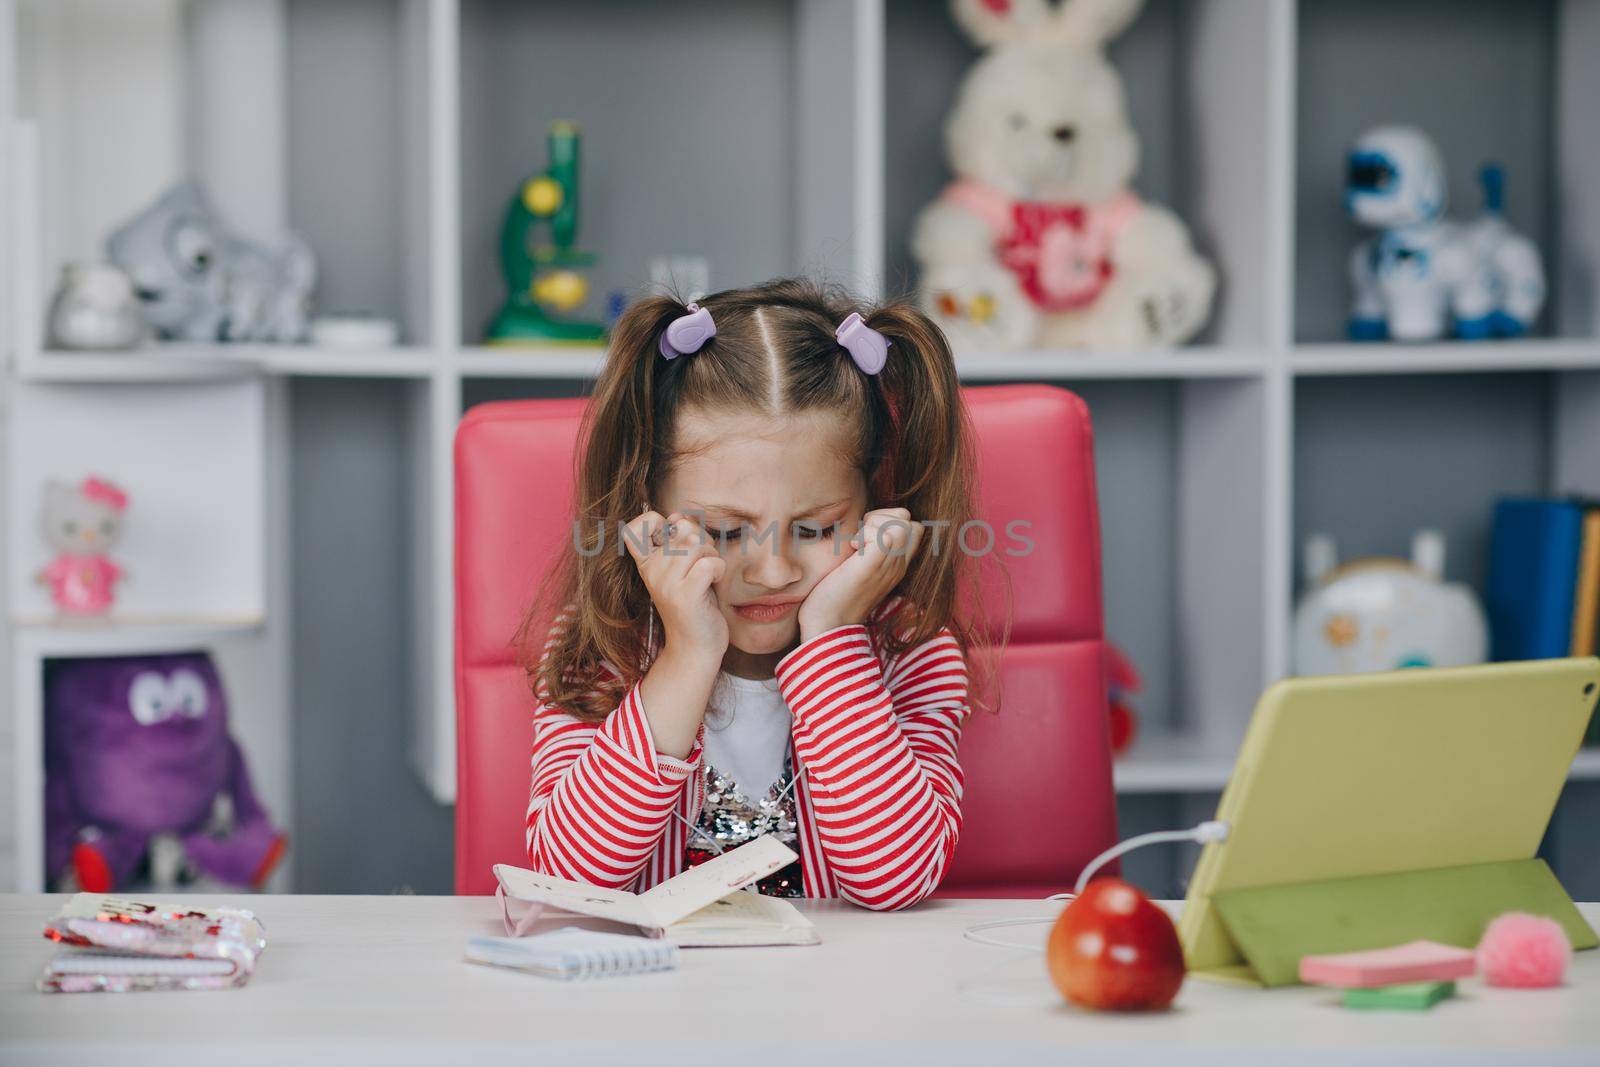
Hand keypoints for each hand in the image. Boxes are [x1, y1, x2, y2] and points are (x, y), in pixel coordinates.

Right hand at [623, 510, 727, 662]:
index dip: (659, 522)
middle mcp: (651, 571)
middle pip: (683, 529)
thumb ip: (679, 540)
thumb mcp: (682, 568)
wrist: (695, 648)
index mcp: (646, 563)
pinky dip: (719, 570)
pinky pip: (709, 563)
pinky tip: (714, 584)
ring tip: (708, 576)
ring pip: (698, 543)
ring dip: (713, 556)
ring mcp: (666, 584)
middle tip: (702, 565)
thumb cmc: (694, 604)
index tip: (674, 541)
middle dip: (703, 541)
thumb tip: (678, 515)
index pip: (636, 526)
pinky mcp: (685, 596)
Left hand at [796, 507, 922, 640]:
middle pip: (912, 522)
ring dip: (875, 525)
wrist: (827, 626)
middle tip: (861, 537)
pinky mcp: (873, 566)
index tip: (865, 536)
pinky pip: (886, 533)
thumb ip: (866, 551)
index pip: (915, 529)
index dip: (891, 521)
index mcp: (896, 566)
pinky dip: (866, 533)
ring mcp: (889, 566)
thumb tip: (859, 528)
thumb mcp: (858, 569)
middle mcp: (898, 566)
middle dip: (884, 518)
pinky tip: (853, 550)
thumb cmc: (834, 597)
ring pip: (903, 523)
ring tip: (857, 545)